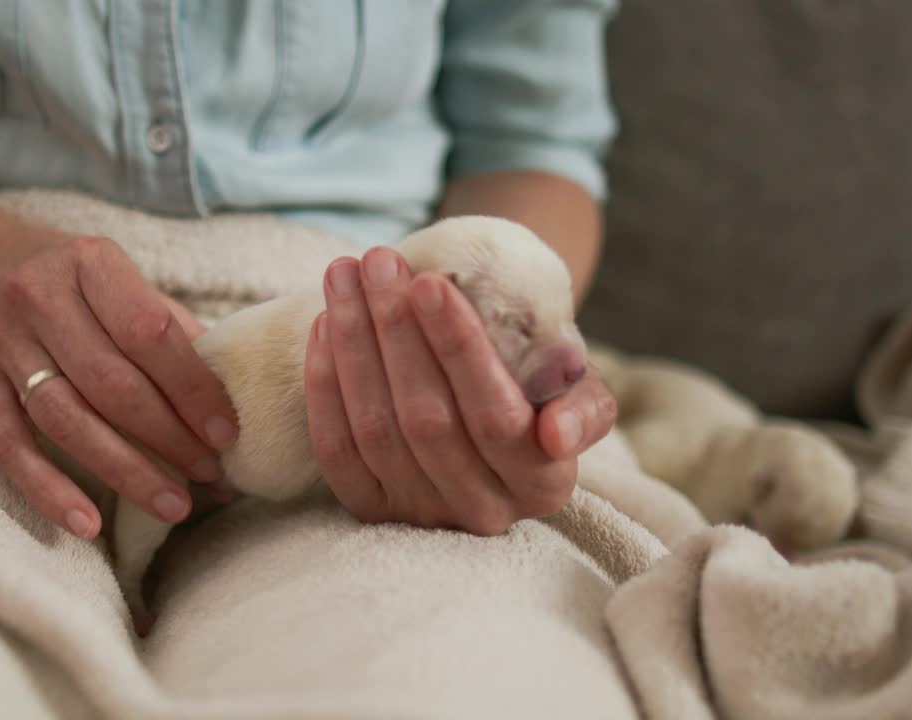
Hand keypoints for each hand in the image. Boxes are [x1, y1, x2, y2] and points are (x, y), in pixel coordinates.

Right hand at [0, 225, 238, 538]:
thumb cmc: (74, 280)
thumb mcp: (123, 280)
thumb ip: (173, 330)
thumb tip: (235, 397)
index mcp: (89, 262)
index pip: (147, 332)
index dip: (191, 387)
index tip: (227, 432)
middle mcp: (39, 298)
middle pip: (109, 382)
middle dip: (168, 437)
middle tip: (210, 474)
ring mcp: (2, 344)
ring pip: (64, 418)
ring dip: (124, 470)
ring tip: (172, 504)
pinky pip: (10, 445)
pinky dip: (48, 489)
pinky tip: (87, 524)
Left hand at [303, 247, 615, 535]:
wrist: (495, 425)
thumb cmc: (541, 393)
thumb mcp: (579, 393)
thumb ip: (585, 406)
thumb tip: (557, 434)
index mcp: (542, 485)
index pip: (494, 415)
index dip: (458, 348)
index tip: (429, 282)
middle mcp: (482, 512)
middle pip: (426, 419)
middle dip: (395, 331)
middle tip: (378, 260)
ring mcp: (421, 514)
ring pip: (375, 429)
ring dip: (354, 343)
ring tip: (345, 275)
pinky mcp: (372, 510)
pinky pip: (336, 449)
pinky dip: (326, 382)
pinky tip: (325, 324)